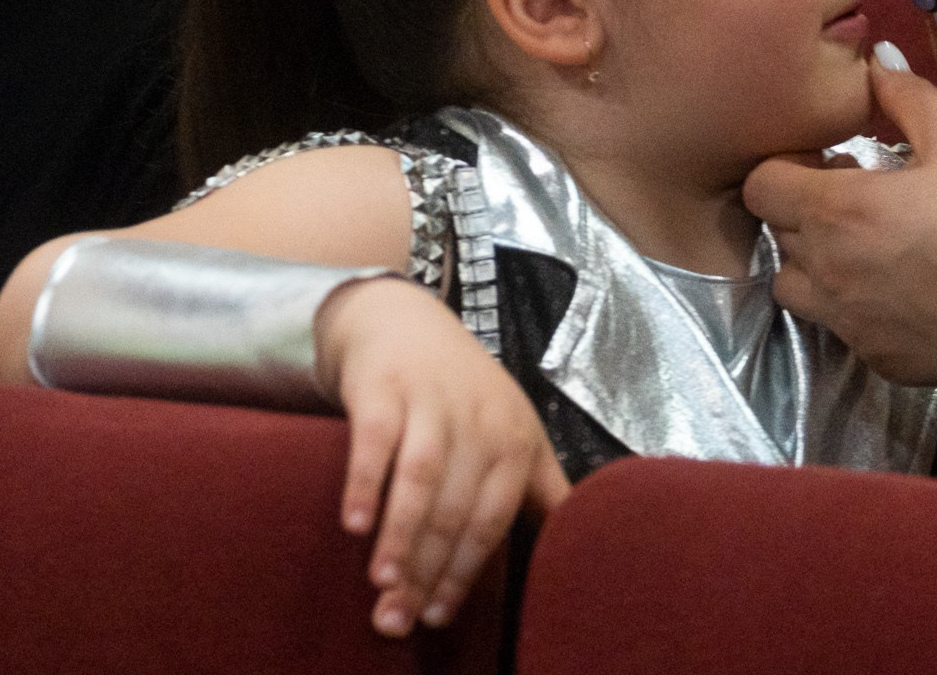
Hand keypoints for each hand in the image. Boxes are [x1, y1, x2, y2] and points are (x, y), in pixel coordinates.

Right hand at [314, 278, 568, 637]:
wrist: (402, 318)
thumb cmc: (463, 388)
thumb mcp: (515, 428)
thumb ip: (542, 487)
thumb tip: (582, 545)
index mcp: (514, 438)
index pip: (493, 518)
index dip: (466, 571)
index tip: (440, 616)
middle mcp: (477, 418)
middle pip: (454, 507)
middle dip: (427, 570)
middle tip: (398, 618)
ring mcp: (429, 400)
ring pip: (419, 478)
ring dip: (401, 536)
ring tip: (382, 585)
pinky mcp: (383, 386)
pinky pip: (375, 440)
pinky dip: (364, 482)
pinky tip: (354, 525)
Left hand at [745, 50, 936, 386]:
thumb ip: (902, 94)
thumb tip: (872, 62)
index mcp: (836, 210)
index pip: (760, 185)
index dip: (785, 166)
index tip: (831, 160)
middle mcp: (827, 272)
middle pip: (776, 234)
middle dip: (803, 210)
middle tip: (858, 196)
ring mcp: (849, 324)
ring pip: (796, 288)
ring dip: (816, 263)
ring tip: (869, 246)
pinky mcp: (878, 361)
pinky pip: (841, 328)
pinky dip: (855, 306)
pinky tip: (905, 288)